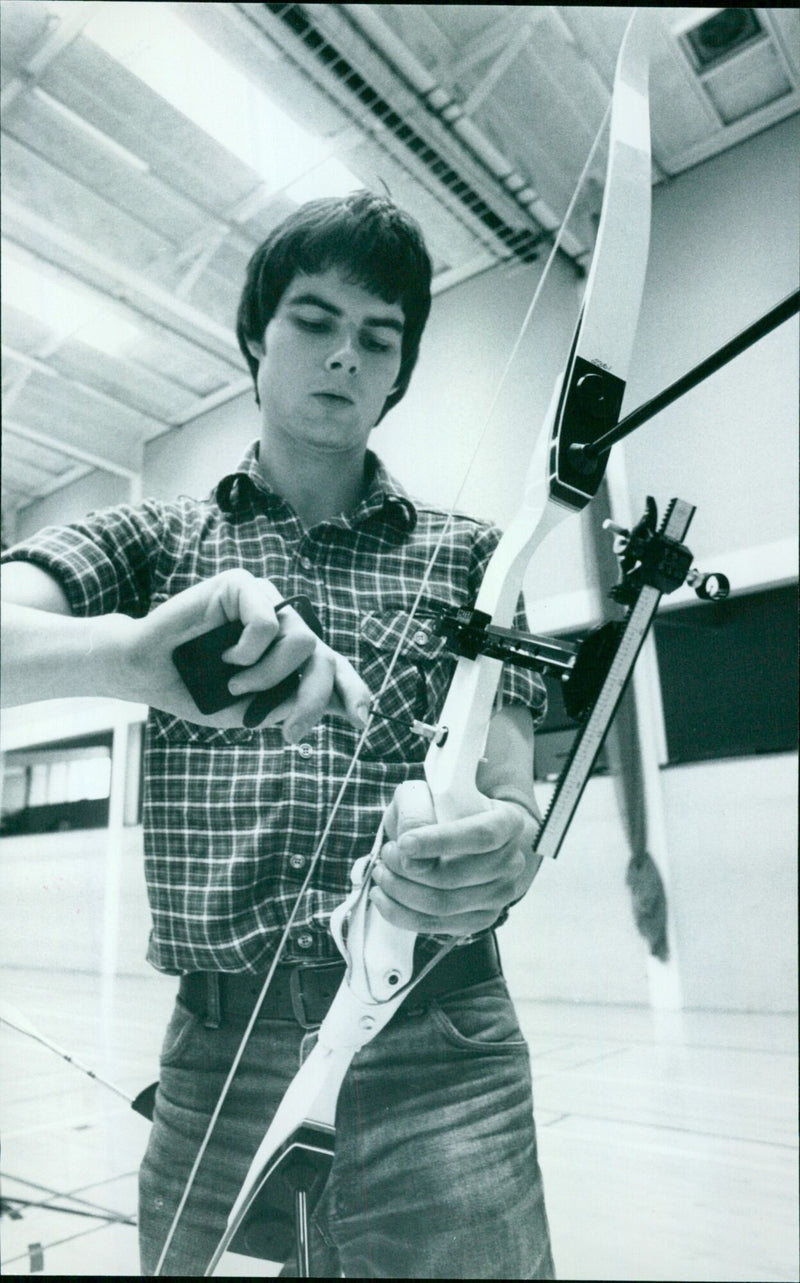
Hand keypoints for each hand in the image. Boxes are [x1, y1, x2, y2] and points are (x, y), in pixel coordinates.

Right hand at [123, 569, 371, 737]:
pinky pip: (268, 621)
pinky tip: (225, 654)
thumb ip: (289, 705)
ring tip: (235, 684)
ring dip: (269, 676)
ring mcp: (266, 602)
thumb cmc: (198, 690)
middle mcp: (284, 626)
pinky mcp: (243, 585)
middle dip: (311, 699)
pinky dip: (248, 649)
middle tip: (286, 730)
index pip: (334, 667)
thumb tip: (337, 707)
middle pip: (325, 657)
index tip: (363, 720)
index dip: (353, 690)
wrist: (148, 674)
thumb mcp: (251, 710)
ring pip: (302, 640)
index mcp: (290, 656)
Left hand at [369, 780, 539, 935]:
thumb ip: (417, 812)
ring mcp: (500, 896)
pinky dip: (400, 913)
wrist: (470, 836)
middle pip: (454, 876)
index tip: (404, 843)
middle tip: (387, 852)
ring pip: (442, 905)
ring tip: (382, 872)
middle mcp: (512, 863)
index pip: (481, 836)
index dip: (441, 841)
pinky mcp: (480, 921)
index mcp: (508, 823)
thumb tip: (410, 855)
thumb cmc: (446, 810)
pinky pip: (435, 925)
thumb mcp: (429, 793)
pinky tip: (383, 896)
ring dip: (400, 890)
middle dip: (407, 867)